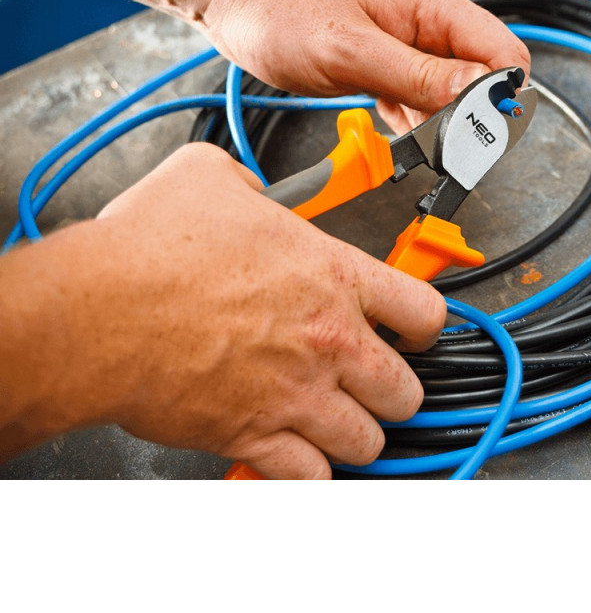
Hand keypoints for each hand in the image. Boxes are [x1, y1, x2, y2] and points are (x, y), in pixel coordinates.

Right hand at [1, 144, 445, 477]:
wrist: (100, 309)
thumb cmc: (151, 248)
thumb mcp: (208, 178)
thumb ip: (247, 185)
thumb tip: (248, 191)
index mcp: (332, 276)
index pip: (424, 312)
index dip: (424, 325)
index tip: (411, 331)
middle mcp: (329, 340)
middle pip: (407, 390)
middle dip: (393, 390)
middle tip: (370, 382)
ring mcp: (297, 393)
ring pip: (368, 441)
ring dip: (355, 434)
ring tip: (335, 421)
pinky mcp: (255, 435)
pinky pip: (310, 477)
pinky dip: (308, 472)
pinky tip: (294, 454)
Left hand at [201, 0, 530, 131]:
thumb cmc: (280, 7)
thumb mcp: (350, 49)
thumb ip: (417, 74)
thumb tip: (480, 94)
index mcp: (431, 9)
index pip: (502, 54)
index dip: (500, 98)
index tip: (479, 135)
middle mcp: (426, 28)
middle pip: (481, 81)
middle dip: (472, 120)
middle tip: (445, 152)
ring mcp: (407, 49)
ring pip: (451, 98)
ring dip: (442, 129)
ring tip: (418, 151)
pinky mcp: (385, 68)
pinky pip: (418, 103)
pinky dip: (415, 126)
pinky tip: (401, 140)